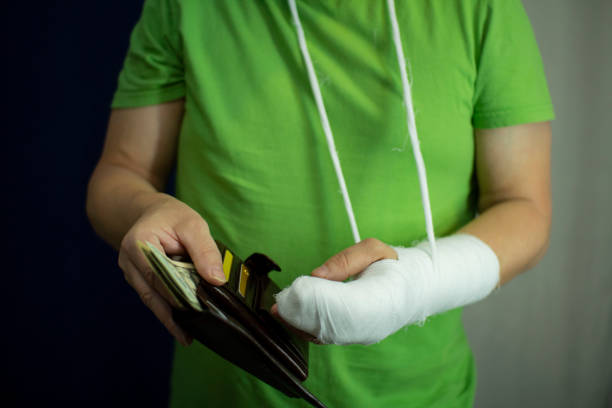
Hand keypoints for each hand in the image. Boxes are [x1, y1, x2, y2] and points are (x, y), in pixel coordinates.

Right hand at [118, 194, 225, 345]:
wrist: (150, 212)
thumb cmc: (172, 216)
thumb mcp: (194, 225)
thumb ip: (205, 251)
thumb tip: (217, 280)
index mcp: (139, 244)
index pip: (160, 277)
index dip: (178, 296)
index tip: (196, 313)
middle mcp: (129, 261)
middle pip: (153, 293)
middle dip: (172, 314)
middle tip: (190, 336)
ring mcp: (130, 272)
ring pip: (151, 299)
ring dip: (169, 317)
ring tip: (186, 336)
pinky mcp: (137, 279)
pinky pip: (152, 296)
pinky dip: (166, 308)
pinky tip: (181, 323)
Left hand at [271, 238, 397, 341]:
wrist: (412, 290)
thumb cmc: (394, 267)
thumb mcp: (375, 249)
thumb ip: (346, 259)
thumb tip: (318, 275)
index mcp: (386, 299)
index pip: (348, 306)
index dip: (320, 299)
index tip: (300, 287)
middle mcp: (373, 325)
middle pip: (332, 327)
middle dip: (302, 313)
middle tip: (282, 300)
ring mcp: (360, 336)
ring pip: (326, 336)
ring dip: (299, 323)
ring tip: (280, 308)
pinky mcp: (350, 338)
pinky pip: (324, 337)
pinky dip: (303, 327)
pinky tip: (288, 315)